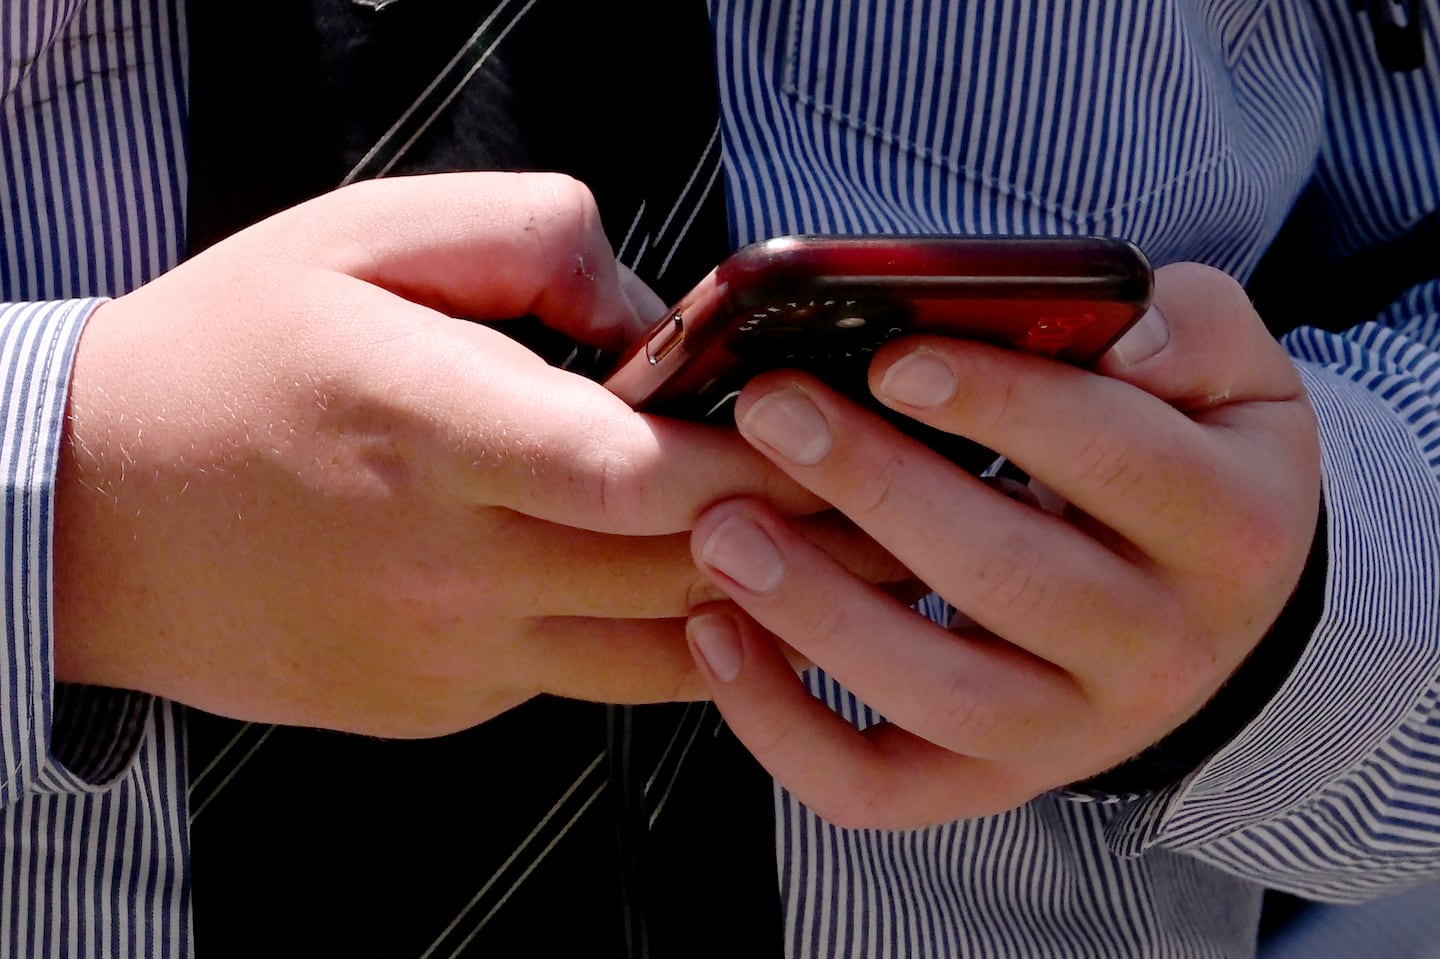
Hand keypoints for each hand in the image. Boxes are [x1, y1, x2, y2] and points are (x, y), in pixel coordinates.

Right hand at [53, 172, 901, 736]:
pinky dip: (674, 639)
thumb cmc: (226, 357)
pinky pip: (596, 680)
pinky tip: (719, 591)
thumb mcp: (362, 236)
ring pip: (660, 648)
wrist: (98, 509)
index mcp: (428, 428)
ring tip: (850, 552)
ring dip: (768, 601)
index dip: (757, 456)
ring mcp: (450, 652)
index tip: (829, 420)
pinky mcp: (446, 701)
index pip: (637, 471)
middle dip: (806, 531)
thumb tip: (657, 318)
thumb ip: (534, 242)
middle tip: (897, 491)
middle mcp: (446, 561)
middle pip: (679, 568)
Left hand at [683, 262, 1321, 828]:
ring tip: (722, 529)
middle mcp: (1159, 647)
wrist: (1213, 613)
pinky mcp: (989, 781)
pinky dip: (784, 728)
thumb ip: (1193, 329)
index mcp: (1228, 525)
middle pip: (1010, 579)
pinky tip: (718, 634)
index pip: (1115, 461)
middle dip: (876, 489)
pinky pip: (878, 787)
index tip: (894, 359)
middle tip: (772, 412)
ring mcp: (1071, 730)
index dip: (1001, 406)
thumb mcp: (1232, 377)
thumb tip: (1128, 338)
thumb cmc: (1189, 461)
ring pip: (939, 697)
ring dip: (816, 613)